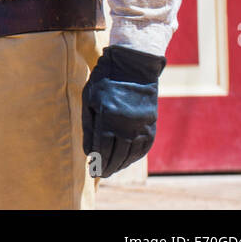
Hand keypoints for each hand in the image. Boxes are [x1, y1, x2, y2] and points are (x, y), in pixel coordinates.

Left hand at [81, 44, 166, 177]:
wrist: (133, 66)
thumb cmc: (105, 80)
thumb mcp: (90, 99)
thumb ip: (89, 126)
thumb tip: (89, 151)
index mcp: (108, 117)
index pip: (102, 148)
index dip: (97, 162)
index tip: (92, 171)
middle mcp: (127, 124)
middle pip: (117, 154)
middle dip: (108, 166)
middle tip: (101, 174)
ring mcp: (141, 125)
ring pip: (131, 153)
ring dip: (121, 164)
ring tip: (112, 169)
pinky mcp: (151, 124)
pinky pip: (144, 147)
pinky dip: (135, 156)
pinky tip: (128, 160)